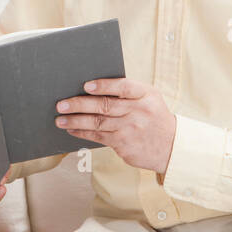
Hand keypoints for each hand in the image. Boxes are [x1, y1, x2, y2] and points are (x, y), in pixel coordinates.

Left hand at [54, 78, 177, 173]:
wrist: (171, 146)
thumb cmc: (153, 117)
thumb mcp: (149, 99)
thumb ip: (127, 92)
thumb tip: (90, 89)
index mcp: (145, 95)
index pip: (123, 87)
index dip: (104, 86)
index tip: (86, 85)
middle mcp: (138, 111)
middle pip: (105, 106)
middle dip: (80, 104)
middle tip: (61, 104)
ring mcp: (131, 129)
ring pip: (98, 123)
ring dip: (75, 120)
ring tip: (60, 119)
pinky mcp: (124, 145)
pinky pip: (98, 137)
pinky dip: (82, 132)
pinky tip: (71, 129)